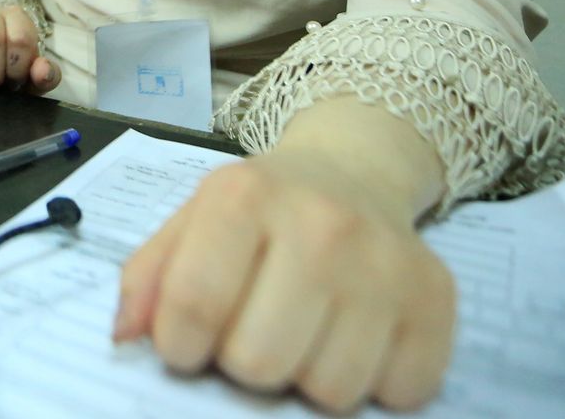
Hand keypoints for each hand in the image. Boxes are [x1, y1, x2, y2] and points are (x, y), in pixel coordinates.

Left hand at [114, 103, 453, 412]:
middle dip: (243, 362)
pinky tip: (355, 337)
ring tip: (303, 331)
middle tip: (252, 331)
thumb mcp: (191, 220)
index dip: (179, 345)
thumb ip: (149, 276)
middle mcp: (322, 223)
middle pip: (259, 361)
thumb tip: (127, 336)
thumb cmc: (259, 211)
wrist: (352, 172)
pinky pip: (400, 393)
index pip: (194, 304)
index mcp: (244, 196)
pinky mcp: (438, 298)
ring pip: (329, 390)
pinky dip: (374, 382)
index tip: (187, 342)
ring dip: (306, 376)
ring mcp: (387, 262)